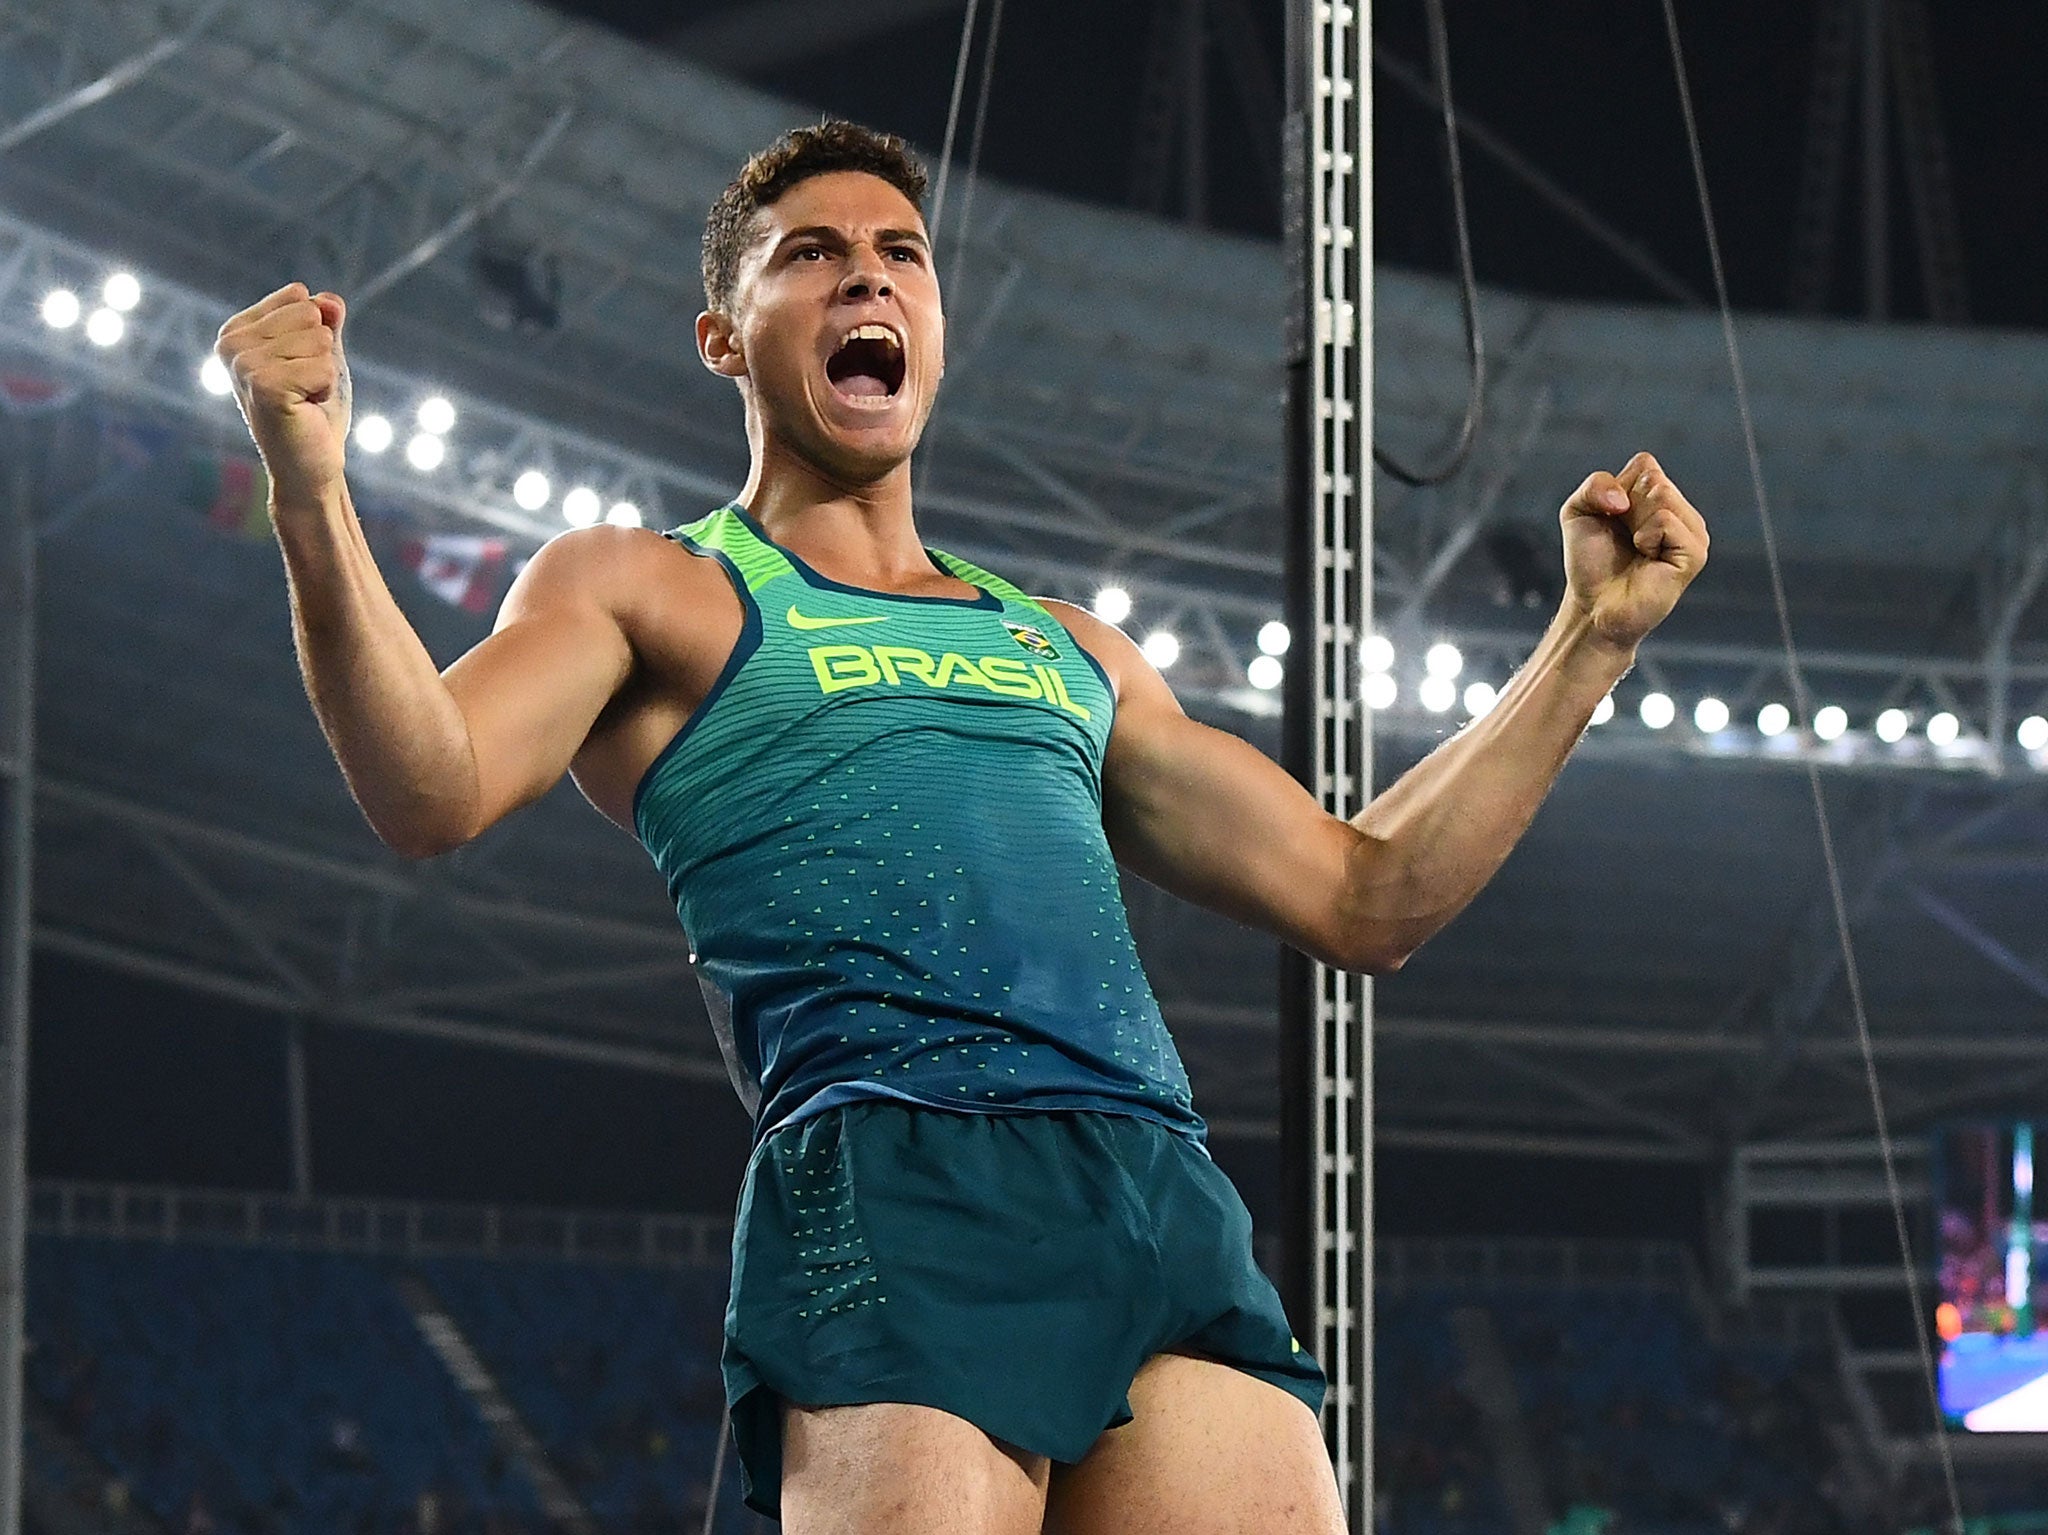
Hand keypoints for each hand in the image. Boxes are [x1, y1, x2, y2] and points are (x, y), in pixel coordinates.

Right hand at [215, 284, 351, 510]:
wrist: (311, 464)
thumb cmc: (315, 411)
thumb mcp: (323, 355)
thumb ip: (325, 320)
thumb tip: (328, 300)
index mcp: (237, 329)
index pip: (300, 297)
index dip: (317, 336)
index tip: (301, 369)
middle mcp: (231, 343)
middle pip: (310, 315)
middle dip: (322, 355)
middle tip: (305, 388)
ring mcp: (243, 364)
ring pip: (320, 340)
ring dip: (324, 375)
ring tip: (304, 399)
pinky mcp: (264, 386)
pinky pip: (324, 367)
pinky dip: (326, 390)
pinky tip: (306, 409)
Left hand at [1559, 451, 1708, 651]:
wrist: (1594, 604)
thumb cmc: (1590, 561)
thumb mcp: (1577, 511)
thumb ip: (1595, 485)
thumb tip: (1624, 500)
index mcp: (1658, 495)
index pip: (1645, 463)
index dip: (1617, 488)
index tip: (1611, 518)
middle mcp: (1680, 509)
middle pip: (1654, 478)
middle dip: (1625, 507)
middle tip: (1625, 539)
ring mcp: (1692, 530)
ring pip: (1662, 496)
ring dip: (1635, 524)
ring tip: (1638, 549)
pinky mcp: (1695, 552)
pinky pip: (1666, 521)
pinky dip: (1647, 537)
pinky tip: (1648, 558)